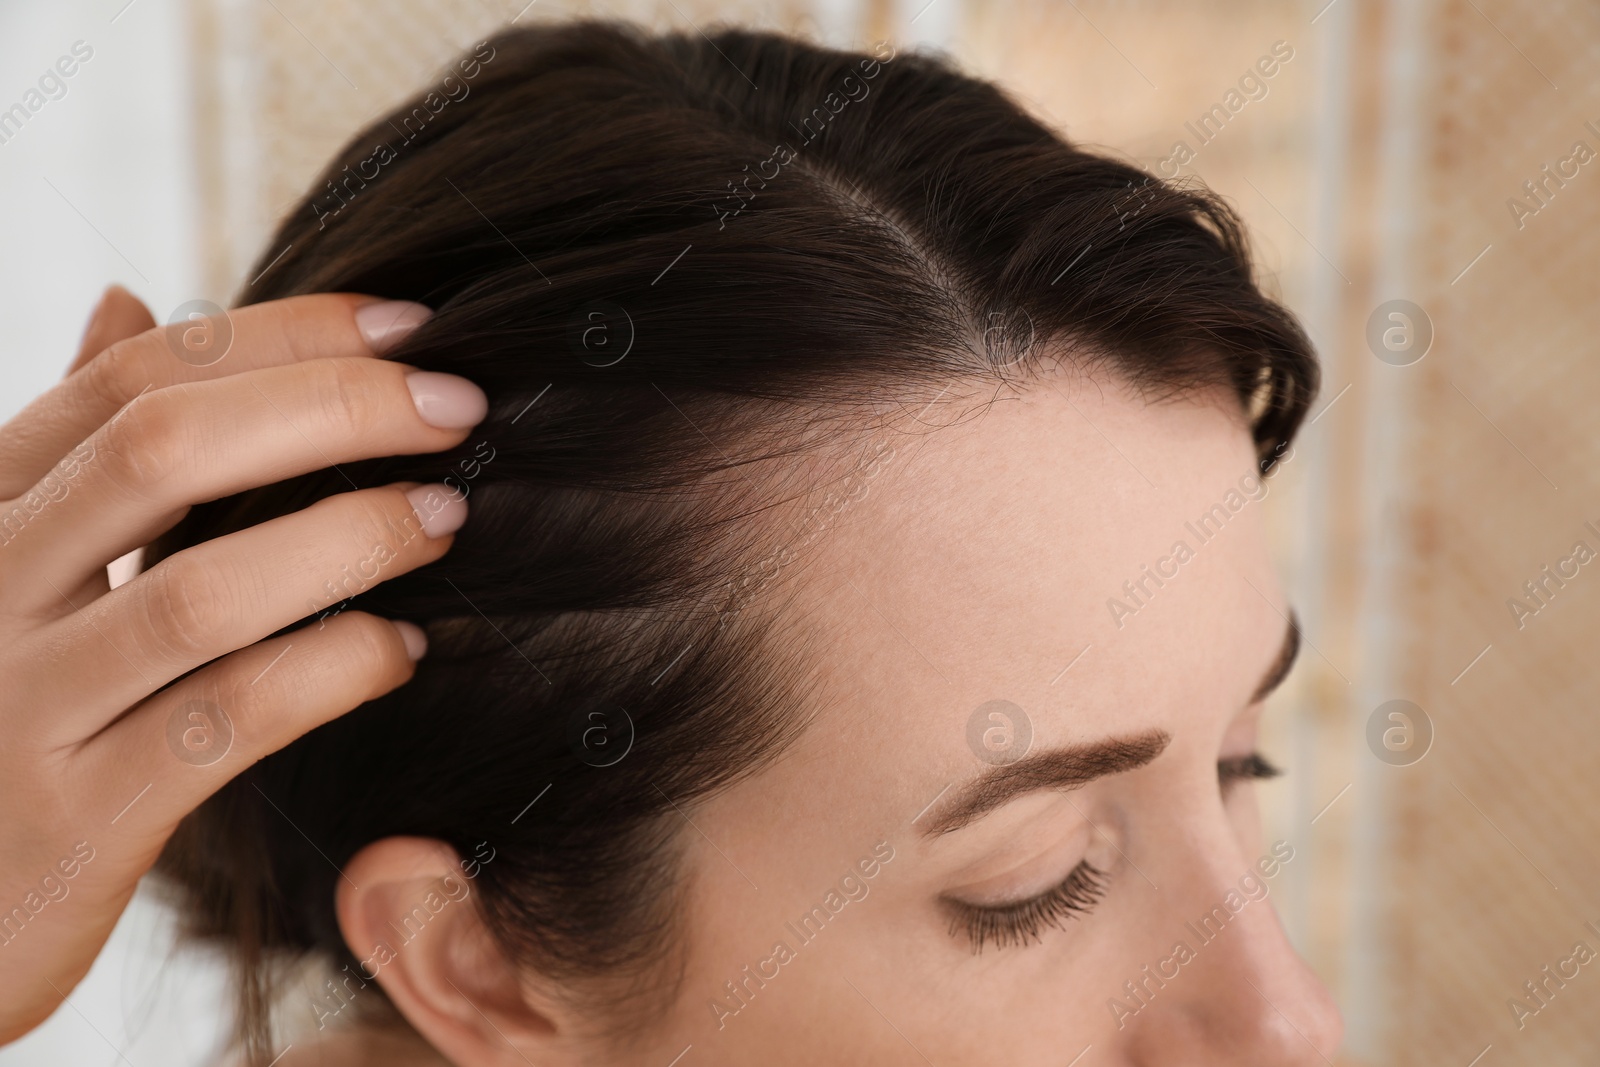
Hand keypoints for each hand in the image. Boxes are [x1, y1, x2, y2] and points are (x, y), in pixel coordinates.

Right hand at [0, 285, 485, 1042]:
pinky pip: (224, 720)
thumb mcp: (11, 559)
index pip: (133, 377)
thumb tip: (127, 301)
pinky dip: (330, 670)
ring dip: (346, 537)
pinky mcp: (76, 818)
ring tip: (444, 516)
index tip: (411, 326)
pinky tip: (401, 650)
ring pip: (199, 591)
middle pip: (163, 453)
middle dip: (331, 410)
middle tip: (457, 408)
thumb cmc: (4, 707)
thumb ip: (72, 445)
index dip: (284, 336)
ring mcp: (22, 703)